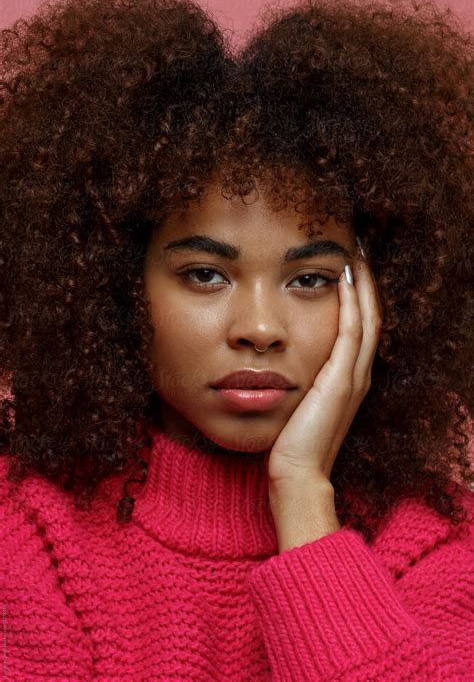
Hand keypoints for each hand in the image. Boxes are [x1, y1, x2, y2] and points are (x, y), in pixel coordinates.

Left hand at [266, 242, 382, 490]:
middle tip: (358, 251)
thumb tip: (275, 359)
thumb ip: (297, 380)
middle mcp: (357, 374)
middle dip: (365, 283)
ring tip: (356, 255)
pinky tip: (344, 280)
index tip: (346, 267)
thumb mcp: (297, 402)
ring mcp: (353, 377)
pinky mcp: (341, 380)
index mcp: (347, 378)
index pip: (359, 327)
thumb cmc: (290, 442)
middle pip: (371, 317)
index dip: (357, 296)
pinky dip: (351, 304)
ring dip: (362, 285)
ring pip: (367, 319)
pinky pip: (352, 332)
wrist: (296, 473)